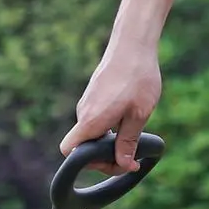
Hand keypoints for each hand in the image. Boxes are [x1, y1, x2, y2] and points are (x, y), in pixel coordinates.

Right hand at [60, 39, 160, 172]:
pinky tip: (128, 116)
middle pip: (83, 145)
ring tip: (133, 131)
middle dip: (104, 155)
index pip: (70, 152)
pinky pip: (95, 119)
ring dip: (108, 140)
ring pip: (91, 132)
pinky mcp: (93, 96)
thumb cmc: (138, 77)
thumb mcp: (139, 114)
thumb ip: (128, 142)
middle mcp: (83, 113)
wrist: (132, 43)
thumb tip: (123, 165)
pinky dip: (108, 126)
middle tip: (130, 155)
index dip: (88, 164)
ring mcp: (86, 103)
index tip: (116, 162)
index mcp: (91, 121)